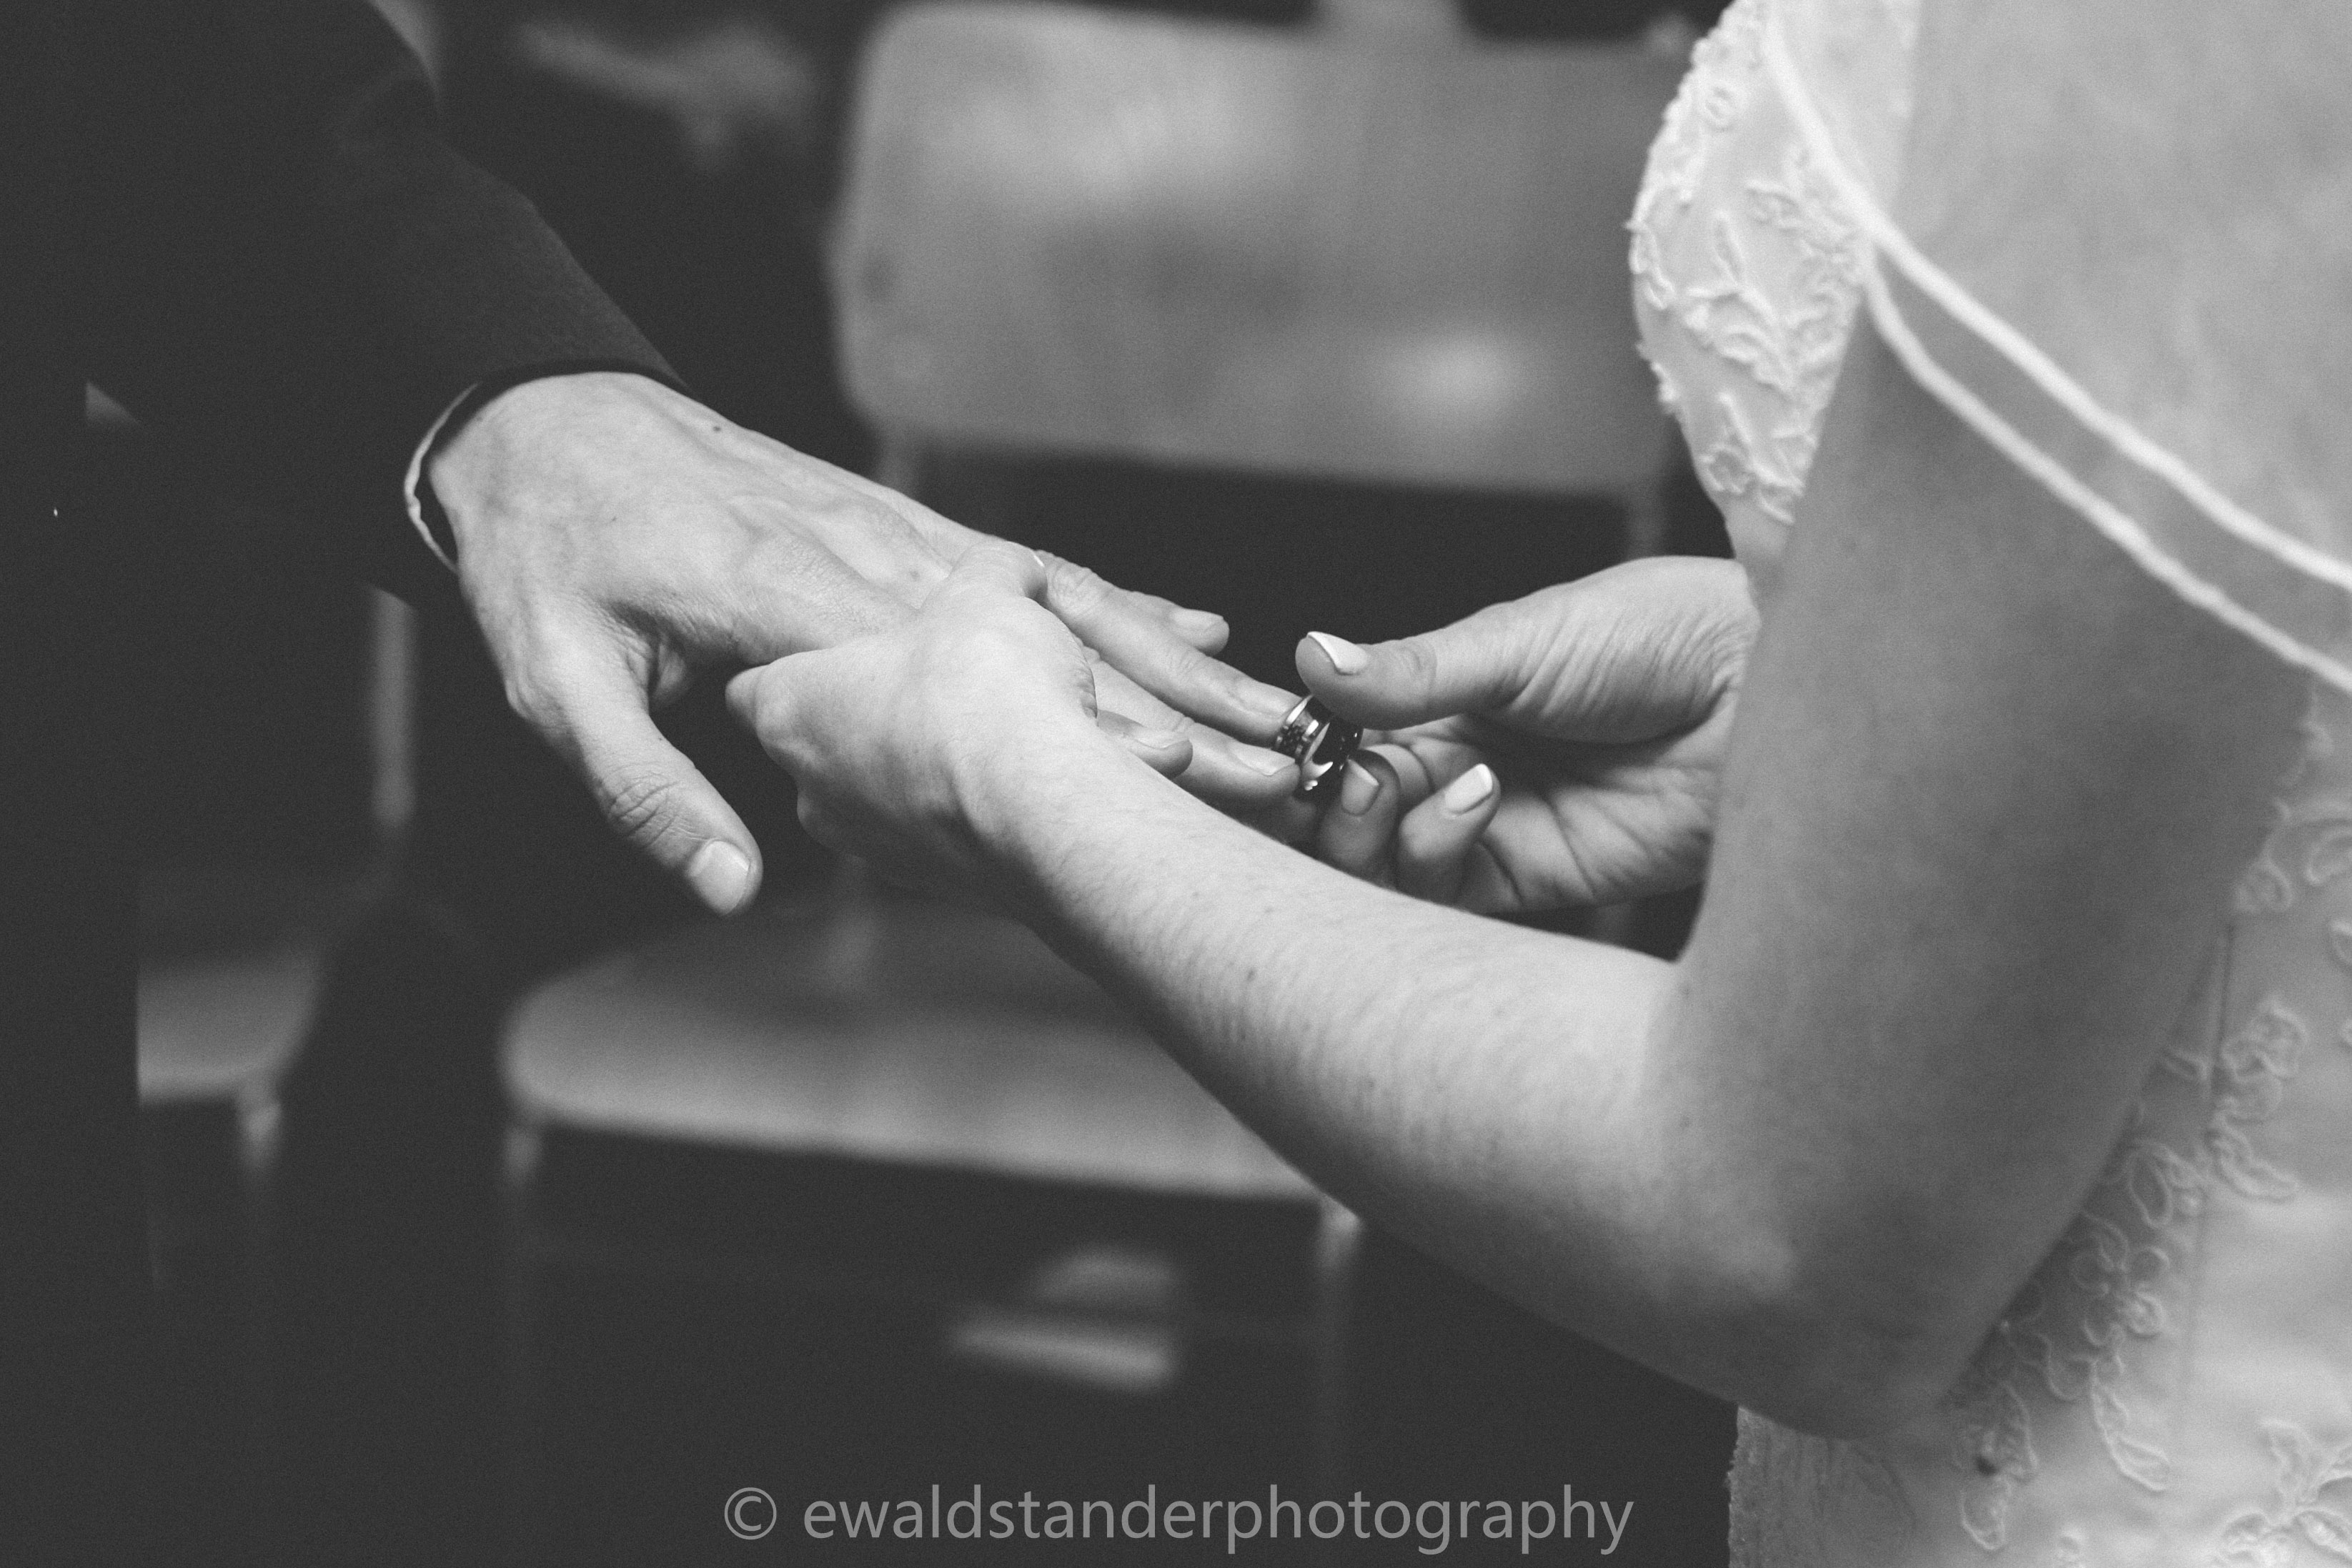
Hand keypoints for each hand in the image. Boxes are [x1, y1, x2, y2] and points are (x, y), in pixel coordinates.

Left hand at [429, 372, 1301, 912]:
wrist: (547, 423)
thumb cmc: (547, 562)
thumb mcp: (560, 683)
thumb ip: (646, 787)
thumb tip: (730, 889)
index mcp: (790, 600)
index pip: (944, 675)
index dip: (1050, 730)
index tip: (1157, 777)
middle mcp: (869, 559)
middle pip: (1032, 634)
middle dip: (1151, 700)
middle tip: (1261, 762)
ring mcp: (899, 535)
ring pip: (1056, 595)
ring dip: (1163, 655)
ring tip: (1263, 712)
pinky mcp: (908, 524)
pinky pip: (1034, 564)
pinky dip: (1120, 596)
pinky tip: (1195, 621)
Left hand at [722, 542, 1187, 905]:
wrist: (1049, 807)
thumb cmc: (986, 692)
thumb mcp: (986, 594)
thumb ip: (986, 572)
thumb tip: (1007, 567)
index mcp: (792, 707)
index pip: (751, 688)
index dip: (791, 662)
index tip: (832, 650)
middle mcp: (812, 788)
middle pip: (817, 744)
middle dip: (867, 714)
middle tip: (927, 680)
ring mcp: (869, 844)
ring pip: (876, 796)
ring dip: (917, 766)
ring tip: (982, 729)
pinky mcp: (931, 884)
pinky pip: (934, 835)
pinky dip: (961, 809)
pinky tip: (1011, 777)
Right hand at [1298, 556, 1756, 910]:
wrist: (1760, 691)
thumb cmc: (1656, 638)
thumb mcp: (1519, 640)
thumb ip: (1411, 670)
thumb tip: (1308, 656)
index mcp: (1441, 697)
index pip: (1334, 736)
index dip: (1298, 746)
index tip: (1283, 738)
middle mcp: (1451, 767)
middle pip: (1336, 810)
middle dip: (1319, 798)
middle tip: (1341, 771)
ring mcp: (1486, 828)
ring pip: (1373, 866)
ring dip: (1370, 828)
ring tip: (1410, 782)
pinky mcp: (1528, 883)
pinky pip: (1440, 899)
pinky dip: (1429, 855)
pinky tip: (1475, 800)